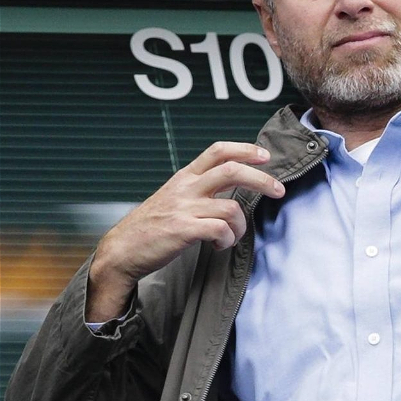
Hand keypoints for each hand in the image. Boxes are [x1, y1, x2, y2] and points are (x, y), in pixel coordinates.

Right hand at [86, 142, 284, 321]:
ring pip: (231, 207)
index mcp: (185, 177)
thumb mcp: (174, 198)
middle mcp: (186, 188)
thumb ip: (200, 189)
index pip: (218, 151)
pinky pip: (220, 230)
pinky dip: (227, 239)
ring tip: (231, 236)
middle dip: (262, 179)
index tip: (266, 156)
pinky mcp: (182, 230)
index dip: (245, 149)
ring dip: (240, 225)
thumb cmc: (151, 228)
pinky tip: (219, 245)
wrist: (121, 251)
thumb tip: (234, 187)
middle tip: (279, 190)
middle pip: (232, 170)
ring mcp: (184, 208)